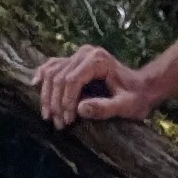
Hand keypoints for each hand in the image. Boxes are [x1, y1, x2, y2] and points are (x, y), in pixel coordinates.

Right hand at [35, 43, 160, 131]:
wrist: (142, 87)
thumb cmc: (136, 98)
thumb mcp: (126, 107)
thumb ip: (105, 108)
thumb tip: (80, 110)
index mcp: (97, 60)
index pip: (72, 80)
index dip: (66, 102)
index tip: (68, 121)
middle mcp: (86, 53)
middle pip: (59, 77)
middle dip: (55, 102)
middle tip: (58, 124)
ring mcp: (79, 54)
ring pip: (52, 72)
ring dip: (47, 95)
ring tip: (49, 116)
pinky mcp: (74, 59)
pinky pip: (53, 65)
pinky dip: (43, 75)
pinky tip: (36, 84)